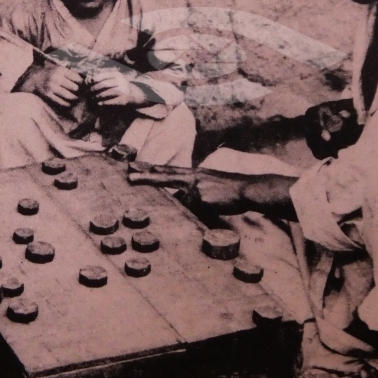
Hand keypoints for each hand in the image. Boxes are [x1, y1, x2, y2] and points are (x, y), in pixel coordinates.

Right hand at [25, 64, 82, 107]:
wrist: (35, 79)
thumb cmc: (51, 74)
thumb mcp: (60, 69)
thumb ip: (71, 72)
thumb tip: (86, 77)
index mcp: (61, 70)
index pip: (77, 78)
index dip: (83, 83)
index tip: (84, 86)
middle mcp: (56, 78)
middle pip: (75, 88)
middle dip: (79, 91)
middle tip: (82, 93)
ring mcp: (52, 87)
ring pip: (70, 96)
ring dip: (75, 98)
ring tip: (76, 98)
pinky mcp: (48, 95)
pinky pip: (62, 102)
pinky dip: (67, 104)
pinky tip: (69, 103)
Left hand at [89, 69, 147, 106]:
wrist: (136, 95)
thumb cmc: (120, 86)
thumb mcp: (114, 79)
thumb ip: (102, 78)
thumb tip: (87, 79)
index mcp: (117, 75)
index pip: (102, 76)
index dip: (93, 80)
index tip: (86, 84)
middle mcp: (121, 81)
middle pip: (104, 84)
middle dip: (94, 89)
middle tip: (87, 92)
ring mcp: (124, 90)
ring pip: (107, 93)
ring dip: (98, 96)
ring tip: (92, 98)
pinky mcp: (125, 99)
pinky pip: (112, 101)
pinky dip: (104, 102)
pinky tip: (99, 103)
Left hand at [128, 163, 295, 216]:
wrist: (247, 189)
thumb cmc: (231, 188)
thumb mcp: (210, 183)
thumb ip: (195, 188)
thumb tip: (182, 198)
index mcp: (195, 173)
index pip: (169, 171)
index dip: (153, 169)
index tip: (136, 167)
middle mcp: (193, 178)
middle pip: (165, 176)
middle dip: (146, 176)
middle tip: (130, 177)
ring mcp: (196, 188)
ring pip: (183, 199)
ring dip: (190, 203)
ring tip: (201, 198)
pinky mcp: (202, 199)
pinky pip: (194, 209)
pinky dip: (201, 211)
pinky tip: (214, 206)